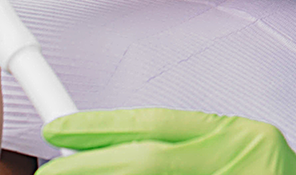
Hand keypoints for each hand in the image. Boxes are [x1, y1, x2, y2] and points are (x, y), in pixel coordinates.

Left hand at [38, 108, 295, 174]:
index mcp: (241, 138)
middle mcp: (241, 159)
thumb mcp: (241, 154)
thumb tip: (120, 152)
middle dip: (93, 166)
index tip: (62, 130)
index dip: (104, 127)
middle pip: (149, 159)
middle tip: (53, 172)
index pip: (159, 125)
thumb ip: (193, 149)